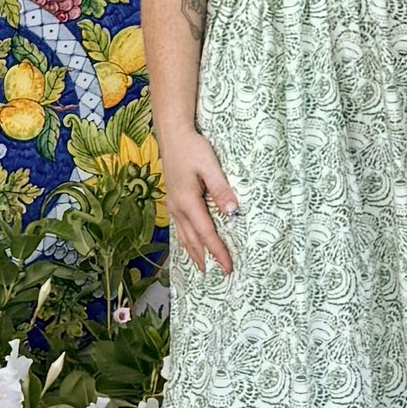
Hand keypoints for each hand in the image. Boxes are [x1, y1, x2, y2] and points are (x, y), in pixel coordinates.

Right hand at [160, 120, 240, 276]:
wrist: (172, 134)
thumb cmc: (192, 147)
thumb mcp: (209, 166)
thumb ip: (220, 189)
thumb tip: (233, 212)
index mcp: (188, 202)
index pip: (206, 233)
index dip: (218, 251)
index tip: (229, 267)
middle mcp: (178, 207)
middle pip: (193, 239)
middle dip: (206, 257)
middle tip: (218, 273)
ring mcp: (173, 204)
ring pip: (183, 235)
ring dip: (193, 252)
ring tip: (201, 267)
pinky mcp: (172, 198)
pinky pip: (179, 226)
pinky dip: (185, 240)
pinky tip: (188, 242)